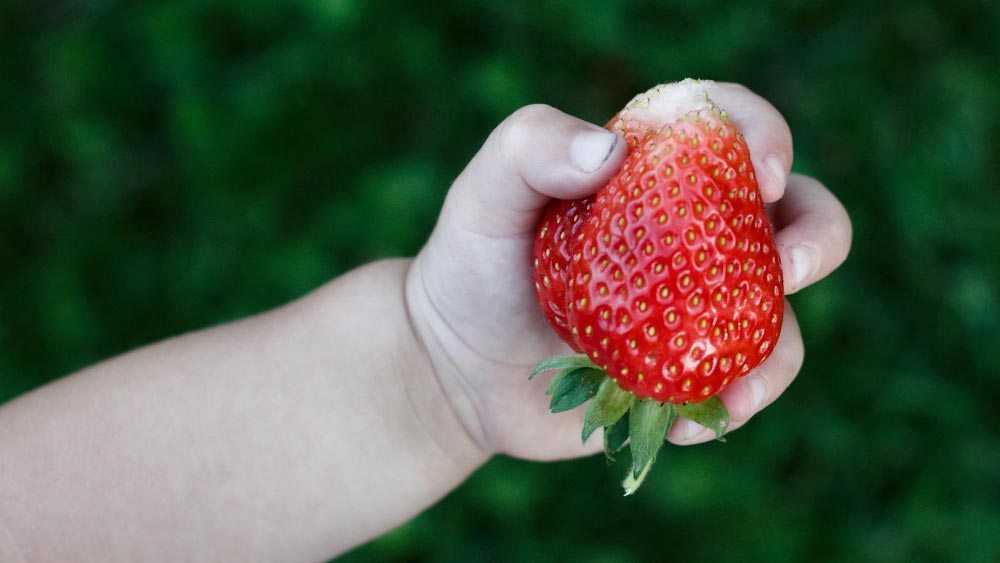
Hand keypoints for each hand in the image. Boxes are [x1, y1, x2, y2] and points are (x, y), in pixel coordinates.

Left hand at [405, 83, 851, 459]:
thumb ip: (528, 149)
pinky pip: (743, 385)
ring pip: (782, 316)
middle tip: (786, 269)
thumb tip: (610, 151)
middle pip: (798, 215)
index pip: (731, 126)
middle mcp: (693, 234)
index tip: (763, 173)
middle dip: (818, 237)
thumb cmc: (471, 267)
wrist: (456, 367)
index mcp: (655, 171)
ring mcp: (698, 305)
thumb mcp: (481, 198)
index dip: (765, 134)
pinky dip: (729, 405)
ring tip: (732, 389)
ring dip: (778, 350)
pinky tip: (682, 425)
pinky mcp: (690, 369)